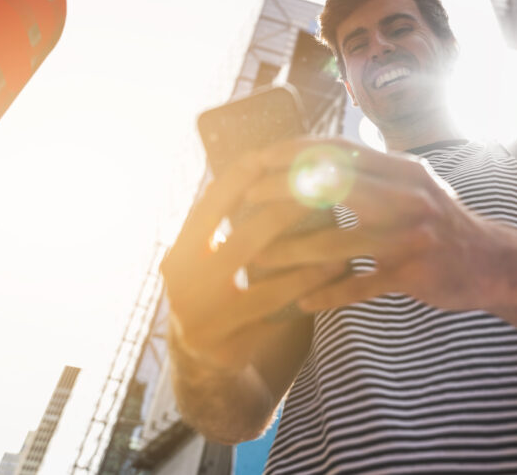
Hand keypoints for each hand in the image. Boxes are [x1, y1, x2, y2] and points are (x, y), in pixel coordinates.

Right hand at [160, 151, 346, 370]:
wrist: (201, 362)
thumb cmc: (217, 293)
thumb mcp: (208, 258)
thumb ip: (227, 223)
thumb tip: (269, 165)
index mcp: (179, 253)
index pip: (210, 206)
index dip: (241, 178)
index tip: (273, 153)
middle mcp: (183, 283)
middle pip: (241, 239)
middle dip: (284, 210)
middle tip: (320, 189)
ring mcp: (201, 315)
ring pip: (262, 276)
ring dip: (305, 248)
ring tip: (338, 227)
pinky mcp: (225, 342)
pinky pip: (275, 308)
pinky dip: (305, 284)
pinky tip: (333, 269)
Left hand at [247, 138, 492, 312]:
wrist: (494, 263)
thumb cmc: (441, 223)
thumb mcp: (415, 184)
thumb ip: (374, 169)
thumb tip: (321, 151)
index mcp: (403, 170)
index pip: (339, 149)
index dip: (294, 151)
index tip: (257, 158)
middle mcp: (408, 196)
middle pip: (332, 185)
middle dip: (281, 191)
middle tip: (244, 202)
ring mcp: (412, 237)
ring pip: (339, 241)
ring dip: (292, 252)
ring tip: (257, 260)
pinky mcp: (413, 274)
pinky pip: (361, 286)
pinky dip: (328, 295)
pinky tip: (300, 303)